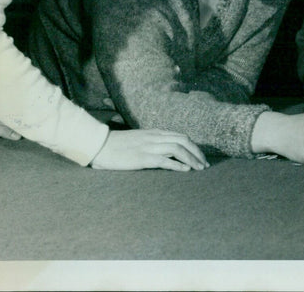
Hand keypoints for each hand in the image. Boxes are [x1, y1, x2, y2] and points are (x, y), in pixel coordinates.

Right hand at [90, 129, 208, 171]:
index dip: (194, 147)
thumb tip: (165, 153)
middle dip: (198, 153)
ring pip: (178, 149)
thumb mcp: (138, 140)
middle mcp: (155, 137)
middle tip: (205, 165)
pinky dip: (177, 164)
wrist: (98, 145)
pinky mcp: (142, 157)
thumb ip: (151, 142)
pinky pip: (164, 160)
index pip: (181, 137)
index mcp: (154, 133)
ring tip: (199, 169)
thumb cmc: (116, 145)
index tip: (201, 157)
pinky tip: (185, 170)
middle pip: (184, 141)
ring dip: (192, 159)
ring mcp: (149, 146)